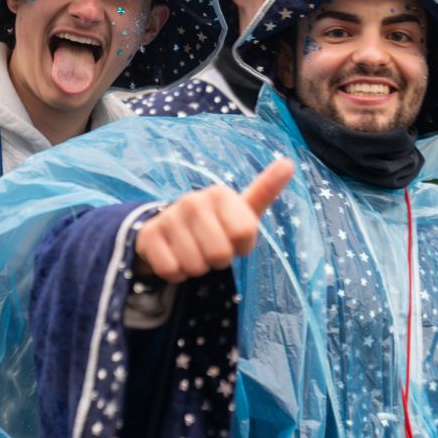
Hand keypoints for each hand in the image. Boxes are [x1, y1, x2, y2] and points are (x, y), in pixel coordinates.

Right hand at [134, 158, 294, 282]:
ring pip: (195, 265)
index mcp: (220, 194)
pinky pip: (171, 270)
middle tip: (211, 248)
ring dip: (197, 267)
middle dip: (218, 260)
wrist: (169, 231)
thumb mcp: (242, 211)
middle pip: (220, 254)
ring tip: (193, 251)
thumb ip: (265, 190)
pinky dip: (176, 273)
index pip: (244, 234)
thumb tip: (289, 163)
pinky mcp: (148, 236)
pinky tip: (174, 257)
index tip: (233, 237)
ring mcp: (168, 217)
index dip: (242, 245)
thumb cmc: (215, 224)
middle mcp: (193, 200)